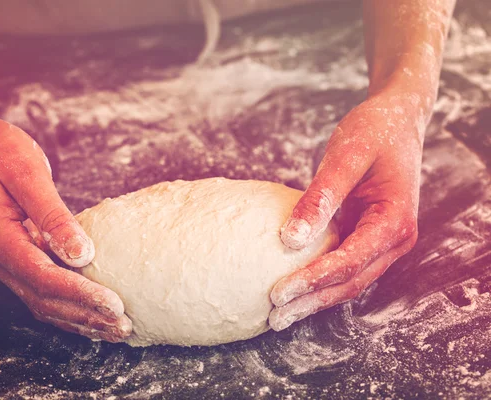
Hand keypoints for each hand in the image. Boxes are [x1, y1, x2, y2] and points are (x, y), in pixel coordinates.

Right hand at [0, 110, 131, 341]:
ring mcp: (3, 262)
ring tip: (116, 328)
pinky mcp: (15, 258)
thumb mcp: (28, 175)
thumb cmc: (0, 151)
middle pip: (44, 299)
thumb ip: (53, 216)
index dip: (81, 295)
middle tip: (124, 325)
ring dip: (79, 318)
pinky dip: (68, 305)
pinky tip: (92, 313)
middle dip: (85, 315)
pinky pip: (41, 290)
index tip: (115, 305)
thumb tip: (82, 255)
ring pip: (42, 302)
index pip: (43, 278)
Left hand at [269, 89, 423, 330]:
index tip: (278, 293)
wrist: (396, 120)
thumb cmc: (373, 132)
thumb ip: (320, 197)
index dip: (313, 280)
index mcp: (394, 222)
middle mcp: (394, 240)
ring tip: (279, 315)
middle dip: (311, 302)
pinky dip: (320, 281)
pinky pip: (344, 266)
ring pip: (348, 281)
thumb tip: (289, 239)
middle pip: (350, 283)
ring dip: (315, 299)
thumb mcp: (346, 156)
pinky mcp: (366, 237)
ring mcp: (382, 241)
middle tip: (274, 319)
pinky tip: (295, 288)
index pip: (350, 262)